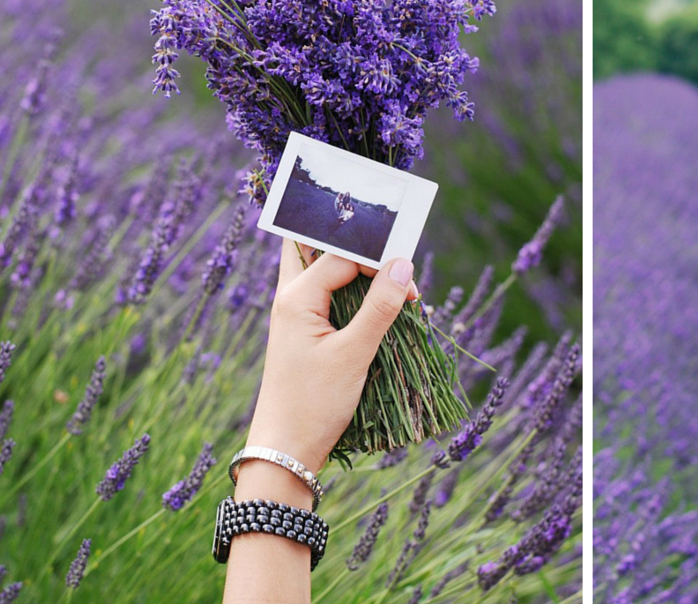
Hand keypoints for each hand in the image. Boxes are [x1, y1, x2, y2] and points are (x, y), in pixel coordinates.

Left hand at [244, 239, 416, 475]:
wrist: (286, 449)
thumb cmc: (314, 404)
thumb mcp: (353, 355)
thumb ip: (379, 307)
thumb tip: (403, 264)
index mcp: (296, 297)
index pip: (344, 256)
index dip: (380, 263)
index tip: (411, 289)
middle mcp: (292, 296)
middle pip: (321, 248)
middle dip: (359, 249)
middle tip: (394, 259)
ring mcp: (297, 313)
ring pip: (327, 271)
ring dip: (359, 272)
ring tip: (394, 285)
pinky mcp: (306, 330)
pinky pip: (332, 295)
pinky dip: (357, 294)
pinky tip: (381, 307)